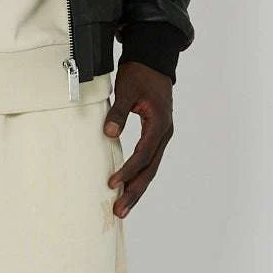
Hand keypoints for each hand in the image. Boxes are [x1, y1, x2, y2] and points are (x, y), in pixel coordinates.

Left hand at [103, 60, 173, 216]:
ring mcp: (162, 135)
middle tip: (120, 211)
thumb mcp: (127, 90)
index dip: (128, 171)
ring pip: (151, 168)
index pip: (143, 155)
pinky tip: (128, 188)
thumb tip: (108, 134)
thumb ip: (118, 113)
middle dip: (135, 191)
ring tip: (123, 208)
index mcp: (159, 124)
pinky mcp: (156, 135)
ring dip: (137, 188)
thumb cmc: (140, 73)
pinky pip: (148, 161)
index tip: (112, 183)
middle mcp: (164, 133)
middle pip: (150, 169)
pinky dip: (139, 176)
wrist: (153, 61)